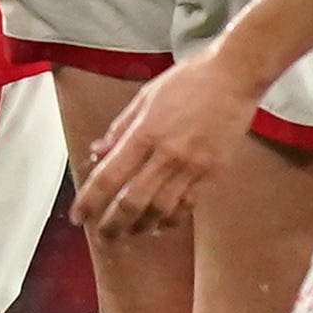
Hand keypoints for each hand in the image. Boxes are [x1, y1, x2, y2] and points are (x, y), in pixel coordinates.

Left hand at [73, 56, 256, 238]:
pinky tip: (160, 222)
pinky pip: (187, 206)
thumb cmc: (190, 80)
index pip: (108, 177)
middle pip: (132, 203)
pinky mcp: (212, 173)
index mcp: (145, 132)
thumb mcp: (146, 96)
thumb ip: (120, 128)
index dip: (89, 201)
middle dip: (112, 225)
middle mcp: (167, 154)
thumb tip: (98, 151)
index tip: (78, 215)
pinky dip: (170, 219)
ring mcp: (192, 166)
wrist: (234, 76)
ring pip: (160, 211)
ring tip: (130, 231)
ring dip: (141, 226)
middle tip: (102, 235)